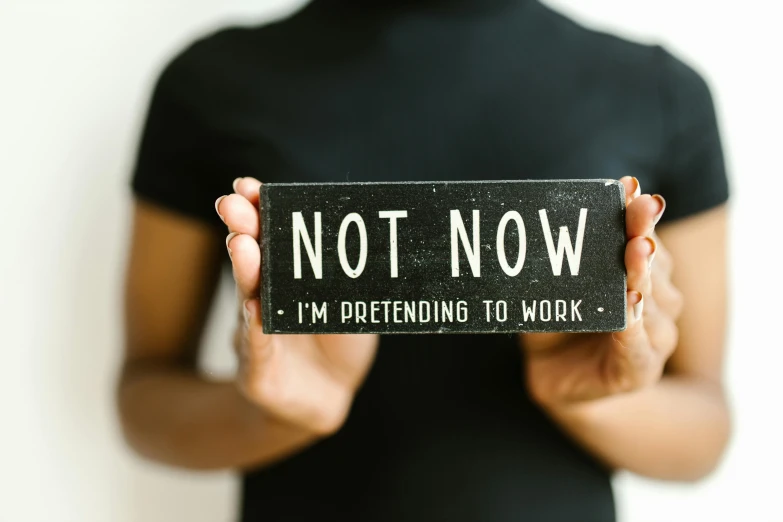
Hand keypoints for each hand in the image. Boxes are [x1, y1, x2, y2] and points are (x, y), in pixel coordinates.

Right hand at [215, 178, 378, 434]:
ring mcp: (259, 335)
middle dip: (244, 229)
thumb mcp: (351, 300)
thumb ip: (354, 273)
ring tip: (241, 243)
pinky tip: (251, 304)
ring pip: (251, 299)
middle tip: (233, 203)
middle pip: (254, 260)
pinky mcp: (259, 373)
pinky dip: (254, 326)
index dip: (261, 210)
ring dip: (245, 270)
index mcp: (289, 276)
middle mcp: (267, 298)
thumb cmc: (338, 339)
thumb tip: (381, 234)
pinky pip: (258, 347)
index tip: (249, 185)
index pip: (272, 237)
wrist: (327, 396)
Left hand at [521, 177, 682, 410]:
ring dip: (644, 275)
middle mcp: (654, 303)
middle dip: (642, 235)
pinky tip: (630, 305)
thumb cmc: (554, 325)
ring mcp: (652, 338)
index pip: (644, 238)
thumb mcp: (549, 287)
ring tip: (635, 252)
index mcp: (637, 275)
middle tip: (637, 210)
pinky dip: (635, 325)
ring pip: (656, 303)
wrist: (553, 379)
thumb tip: (527, 220)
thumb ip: (549, 261)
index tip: (629, 187)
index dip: (638, 214)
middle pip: (653, 265)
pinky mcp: (638, 371)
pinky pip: (639, 346)